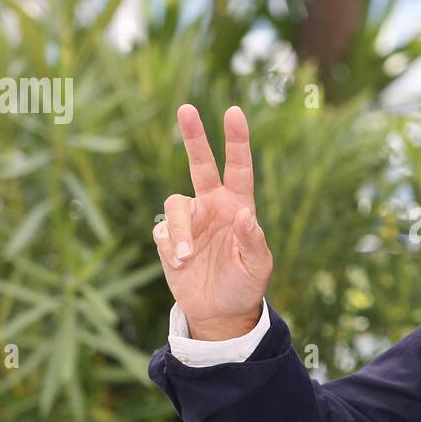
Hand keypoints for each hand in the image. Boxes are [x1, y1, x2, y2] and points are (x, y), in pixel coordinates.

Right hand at [154, 104, 272, 339]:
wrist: (220, 313)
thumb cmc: (245, 285)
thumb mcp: (258, 266)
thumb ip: (253, 240)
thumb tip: (244, 214)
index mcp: (238, 205)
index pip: (239, 167)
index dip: (237, 140)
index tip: (234, 112)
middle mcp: (212, 206)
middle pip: (200, 163)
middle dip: (194, 136)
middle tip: (186, 108)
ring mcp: (189, 221)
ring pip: (175, 204)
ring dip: (180, 230)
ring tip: (186, 258)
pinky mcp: (168, 239)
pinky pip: (163, 231)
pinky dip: (170, 247)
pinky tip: (181, 265)